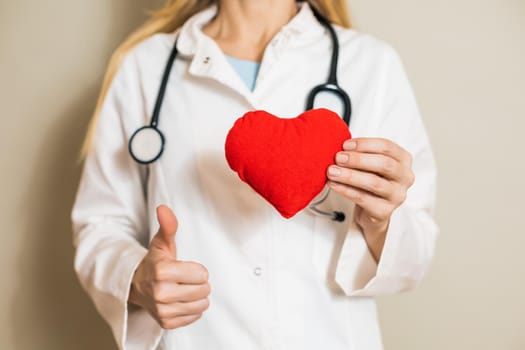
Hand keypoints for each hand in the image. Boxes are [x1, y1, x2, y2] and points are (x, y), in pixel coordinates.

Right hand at [128, 205, 210, 328]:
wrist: (137, 286)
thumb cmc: (155, 262)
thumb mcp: (161, 243)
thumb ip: (168, 226)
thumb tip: (164, 208)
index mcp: (161, 272)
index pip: (201, 274)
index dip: (197, 269)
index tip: (185, 267)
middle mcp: (160, 293)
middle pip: (204, 290)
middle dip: (199, 283)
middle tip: (184, 279)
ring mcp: (163, 310)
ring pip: (201, 305)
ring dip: (197, 297)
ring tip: (183, 289)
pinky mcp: (166, 323)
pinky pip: (194, 317)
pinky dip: (190, 309)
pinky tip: (179, 300)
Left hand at [326, 138, 414, 260]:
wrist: (371, 211)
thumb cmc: (370, 181)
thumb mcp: (370, 164)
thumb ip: (361, 154)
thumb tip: (339, 146)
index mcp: (403, 160)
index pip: (387, 147)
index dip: (365, 144)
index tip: (345, 145)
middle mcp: (404, 177)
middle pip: (384, 164)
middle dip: (358, 160)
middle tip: (338, 157)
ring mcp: (397, 196)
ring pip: (373, 183)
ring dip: (349, 175)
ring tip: (332, 171)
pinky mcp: (385, 211)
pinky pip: (363, 198)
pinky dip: (345, 190)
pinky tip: (333, 184)